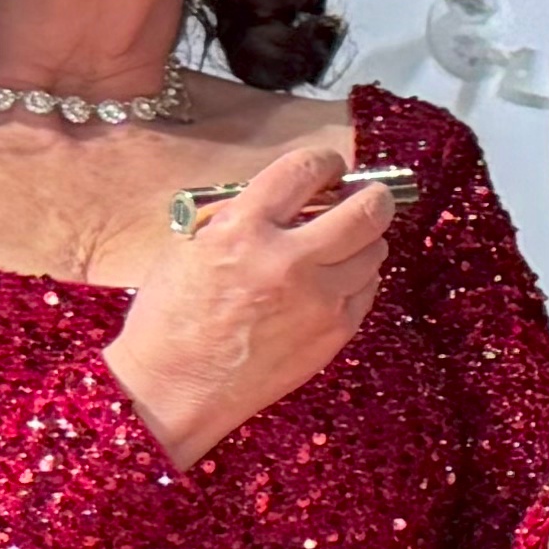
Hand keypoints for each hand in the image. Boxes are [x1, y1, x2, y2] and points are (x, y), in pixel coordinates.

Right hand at [108, 138, 392, 465]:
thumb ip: (246, 213)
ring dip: (363, 240)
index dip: (326, 161)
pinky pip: (368, 288)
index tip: (330, 166)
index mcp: (244, 229)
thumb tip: (298, 195)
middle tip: (365, 196)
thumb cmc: (173, 316)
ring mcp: (319, 300)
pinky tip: (331, 281)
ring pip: (376, 249)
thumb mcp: (193, 244)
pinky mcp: (335, 332)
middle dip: (373, 195)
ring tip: (339, 245)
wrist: (175, 386)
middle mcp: (289, 260)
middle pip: (367, 210)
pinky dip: (357, 278)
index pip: (306, 169)